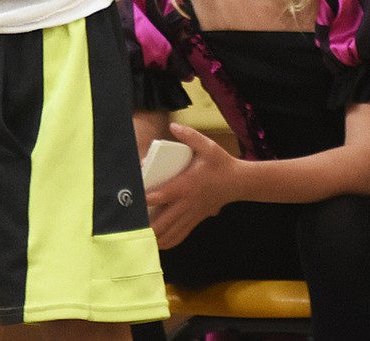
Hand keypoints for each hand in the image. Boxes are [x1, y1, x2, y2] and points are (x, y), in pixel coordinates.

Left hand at [143, 122, 238, 248]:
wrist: (238, 182)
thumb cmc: (220, 164)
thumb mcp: (208, 146)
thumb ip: (190, 136)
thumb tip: (173, 126)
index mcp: (188, 184)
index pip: (165, 194)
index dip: (149, 198)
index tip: (135, 199)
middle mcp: (188, 202)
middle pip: (164, 221)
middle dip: (148, 226)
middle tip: (131, 226)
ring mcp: (192, 214)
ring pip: (171, 232)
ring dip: (156, 237)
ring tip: (140, 238)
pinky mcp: (196, 220)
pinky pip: (181, 235)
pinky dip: (169, 241)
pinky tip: (158, 244)